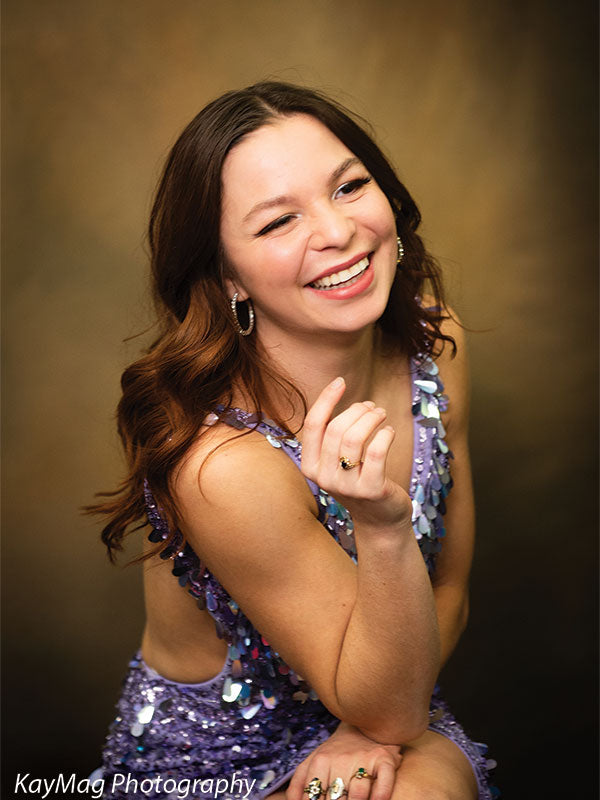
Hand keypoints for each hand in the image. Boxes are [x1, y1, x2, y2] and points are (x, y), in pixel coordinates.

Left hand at [286, 722, 401, 799]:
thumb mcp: (312, 760)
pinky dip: (381, 795)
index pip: (313, 796)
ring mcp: (363, 759)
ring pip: (358, 794)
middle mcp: (341, 759)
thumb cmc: (335, 752)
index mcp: (320, 761)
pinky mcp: (384, 759)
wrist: (363, 725)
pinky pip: (384, 781)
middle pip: (335, 799)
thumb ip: (298, 782)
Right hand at [301, 377, 411, 529]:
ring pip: (355, 438)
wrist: (380, 519)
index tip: (341, 381)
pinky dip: (385, 435)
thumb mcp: (337, 458)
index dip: (326, 399)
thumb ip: (333, 431)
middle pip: (336, 429)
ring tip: (381, 414)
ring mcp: (347, 486)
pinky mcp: (371, 490)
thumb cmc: (358, 479)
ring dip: (372, 419)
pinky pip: (377, 452)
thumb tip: (338, 389)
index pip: (313, 425)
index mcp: (310, 466)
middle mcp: (324, 478)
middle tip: (372, 407)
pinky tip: (389, 432)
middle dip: (357, 410)